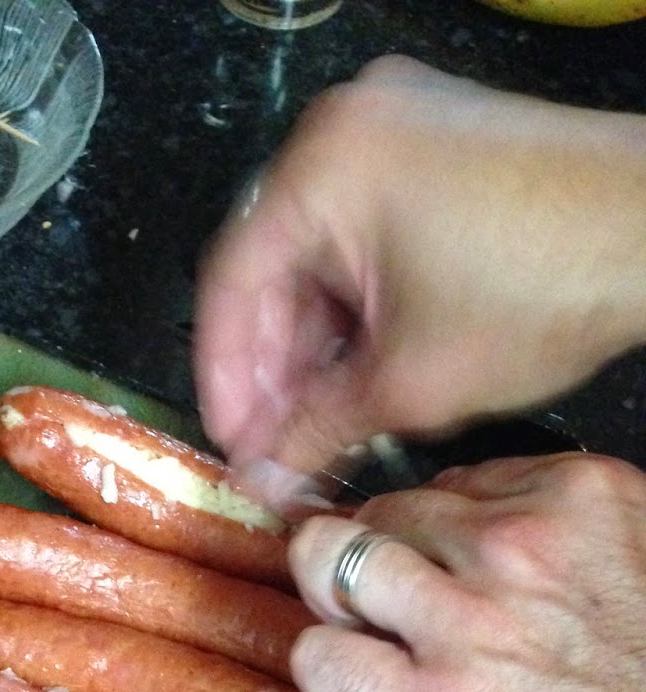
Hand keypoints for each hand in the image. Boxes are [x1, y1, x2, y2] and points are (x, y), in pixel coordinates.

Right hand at [193, 56, 645, 475]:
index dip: (224, 379)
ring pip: (320, 259)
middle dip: (275, 371)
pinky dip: (358, 311)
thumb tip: (267, 472)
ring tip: (319, 426)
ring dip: (316, 349)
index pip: (231, 284)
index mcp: (326, 164)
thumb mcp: (410, 381)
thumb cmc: (557, 276)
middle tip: (275, 446)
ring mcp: (397, 131)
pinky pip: (365, 238)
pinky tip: (358, 377)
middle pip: (273, 269)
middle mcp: (351, 129)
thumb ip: (316, 431)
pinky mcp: (437, 151)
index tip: (232, 439)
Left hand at [284, 453, 645, 691]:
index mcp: (584, 500)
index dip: (431, 532)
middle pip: (386, 513)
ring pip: (331, 563)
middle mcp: (520, 545)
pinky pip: (322, 658)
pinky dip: (323, 674)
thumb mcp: (639, 569)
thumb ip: (564, 537)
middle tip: (386, 608)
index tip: (437, 568)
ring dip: (330, 600)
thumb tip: (476, 526)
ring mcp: (468, 622)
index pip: (455, 482)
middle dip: (374, 557)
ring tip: (357, 637)